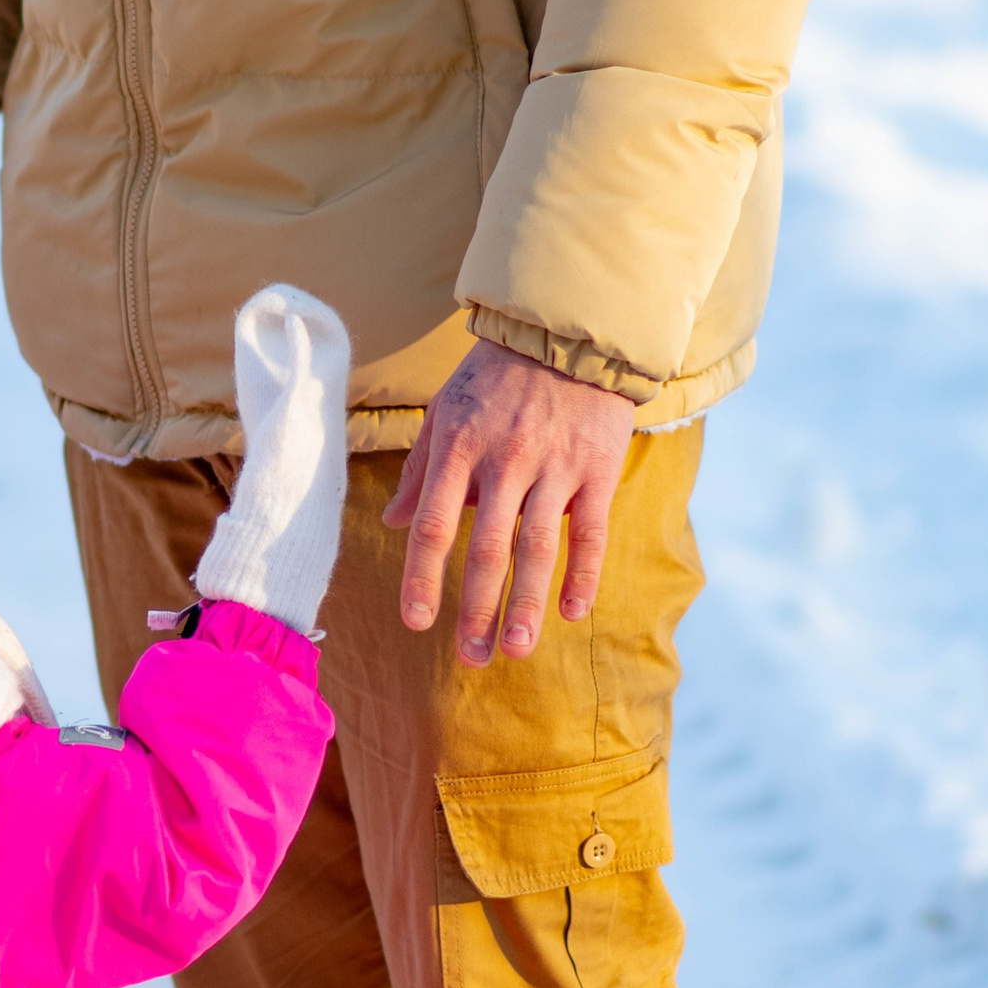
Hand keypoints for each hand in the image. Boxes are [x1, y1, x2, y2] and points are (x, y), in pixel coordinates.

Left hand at [384, 338, 635, 664]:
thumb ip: (422, 469)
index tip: (416, 621)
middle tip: (470, 658)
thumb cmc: (497, 375)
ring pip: (537, 547)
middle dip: (477, 608)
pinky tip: (574, 612)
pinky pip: (590, 530)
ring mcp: (555, 466)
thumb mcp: (447, 411)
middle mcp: (504, 461)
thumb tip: (390, 523)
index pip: (433, 524)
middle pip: (486, 548)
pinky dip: (583, 574)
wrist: (568, 330)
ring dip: (527, 604)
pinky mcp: (598, 467)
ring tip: (516, 650)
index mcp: (459, 447)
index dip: (422, 576)